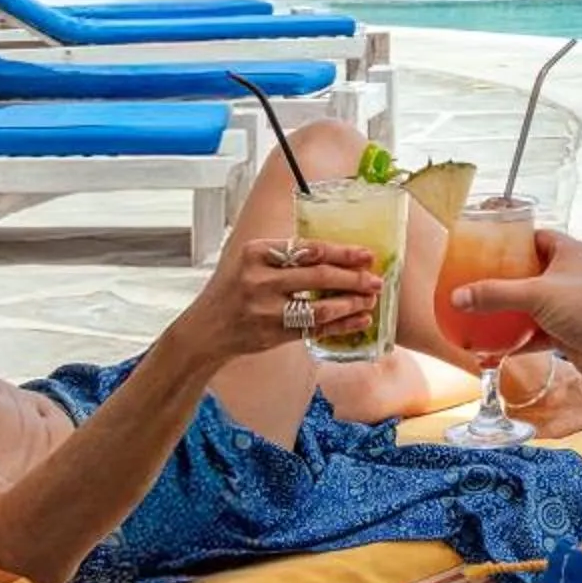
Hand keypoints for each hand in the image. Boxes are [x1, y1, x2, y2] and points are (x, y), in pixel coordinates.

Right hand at [181, 237, 380, 361]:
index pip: (307, 249)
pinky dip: (341, 325)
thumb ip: (285, 255)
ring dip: (350, 304)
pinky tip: (358, 320)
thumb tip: (336, 251)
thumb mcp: (251, 262)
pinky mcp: (272, 334)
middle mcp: (259, 280)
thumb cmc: (234, 290)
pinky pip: (314, 329)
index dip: (341, 252)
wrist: (206, 329)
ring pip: (319, 307)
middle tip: (375, 278)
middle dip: (352, 278)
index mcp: (256, 253)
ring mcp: (265, 310)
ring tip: (370, 300)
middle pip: (317, 276)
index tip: (365, 254)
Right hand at [453, 230, 581, 382]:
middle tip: (475, 283)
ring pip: (531, 305)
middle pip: (529, 272)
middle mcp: (568, 276)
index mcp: (568, 252)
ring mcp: (567, 305)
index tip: (486, 248)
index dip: (513, 240)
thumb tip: (458, 296)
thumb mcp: (536, 294)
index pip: (536, 238)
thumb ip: (496, 294)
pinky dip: (516, 340)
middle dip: (504, 280)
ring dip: (508, 312)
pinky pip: (534, 333)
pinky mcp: (565, 332)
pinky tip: (492, 348)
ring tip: (478, 313)